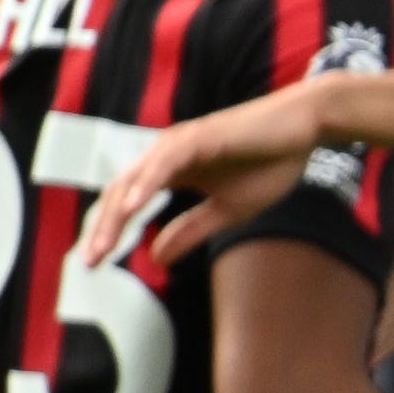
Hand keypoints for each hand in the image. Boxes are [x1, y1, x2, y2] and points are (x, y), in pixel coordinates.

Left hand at [72, 82, 331, 270]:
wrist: (304, 128)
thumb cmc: (271, 164)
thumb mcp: (229, 211)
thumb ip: (191, 231)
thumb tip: (155, 258)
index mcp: (170, 172)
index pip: (127, 204)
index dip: (110, 233)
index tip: (96, 264)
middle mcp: (165, 155)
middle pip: (119, 195)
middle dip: (102, 229)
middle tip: (88, 262)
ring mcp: (177, 144)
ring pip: (133, 181)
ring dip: (115, 215)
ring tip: (103, 245)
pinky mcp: (195, 137)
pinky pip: (162, 165)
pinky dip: (144, 187)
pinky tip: (132, 208)